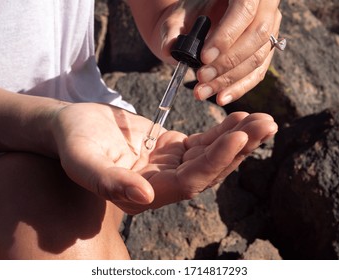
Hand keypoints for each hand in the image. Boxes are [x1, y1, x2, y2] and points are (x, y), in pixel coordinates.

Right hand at [52, 103, 276, 214]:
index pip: (188, 182)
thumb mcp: (82, 160)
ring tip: (264, 120)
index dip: (215, 162)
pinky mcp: (172, 150)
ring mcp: (169, 167)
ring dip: (238, 139)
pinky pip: (203, 143)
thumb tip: (143, 197)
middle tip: (267, 124)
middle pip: (208, 170)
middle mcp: (161, 185)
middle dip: (239, 149)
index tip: (239, 137)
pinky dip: (222, 131)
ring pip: (210, 156)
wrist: (71, 126)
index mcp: (143, 193)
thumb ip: (108, 182)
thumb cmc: (72, 142)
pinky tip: (241, 118)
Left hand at [160, 0, 281, 105]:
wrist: (196, 26)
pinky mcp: (265, 52)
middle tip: (201, 77)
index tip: (204, 57)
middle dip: (227, 62)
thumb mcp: (177, 19)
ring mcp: (269, 30)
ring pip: (258, 58)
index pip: (244, 9)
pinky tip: (220, 98)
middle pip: (256, 35)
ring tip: (203, 91)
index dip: (227, 35)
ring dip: (229, 80)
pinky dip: (238, 88)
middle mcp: (264, 7)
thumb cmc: (188, 18)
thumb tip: (169, 48)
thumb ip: (172, 31)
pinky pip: (257, 73)